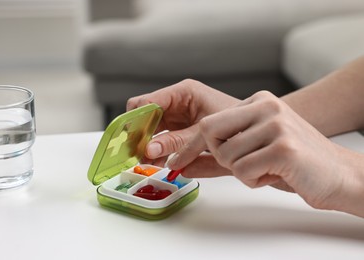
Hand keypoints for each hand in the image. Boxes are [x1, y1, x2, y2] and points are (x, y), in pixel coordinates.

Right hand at [127, 79, 238, 164]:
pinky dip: (159, 152)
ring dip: (147, 147)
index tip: (128, 141)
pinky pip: (162, 139)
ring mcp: (179, 116)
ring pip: (152, 130)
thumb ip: (177, 142)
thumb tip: (149, 149)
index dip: (134, 121)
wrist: (255, 134)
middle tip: (134, 156)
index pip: (145, 102)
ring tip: (146, 164)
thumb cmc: (237, 125)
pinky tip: (159, 164)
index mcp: (183, 93)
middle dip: (139, 136)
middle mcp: (177, 102)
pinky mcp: (182, 130)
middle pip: (146, 117)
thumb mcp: (205, 134)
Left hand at [168, 91, 363, 215]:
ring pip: (226, 156)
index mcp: (259, 101)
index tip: (176, 162)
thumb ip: (225, 144)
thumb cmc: (294, 162)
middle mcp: (266, 106)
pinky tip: (275, 175)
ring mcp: (275, 125)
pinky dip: (254, 181)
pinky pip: (244, 171)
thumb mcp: (258, 143)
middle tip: (241, 165)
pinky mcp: (283, 148)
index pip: (209, 121)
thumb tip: (180, 158)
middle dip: (217, 156)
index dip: (190, 145)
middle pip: (210, 131)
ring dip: (241, 172)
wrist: (340, 174)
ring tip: (266, 168)